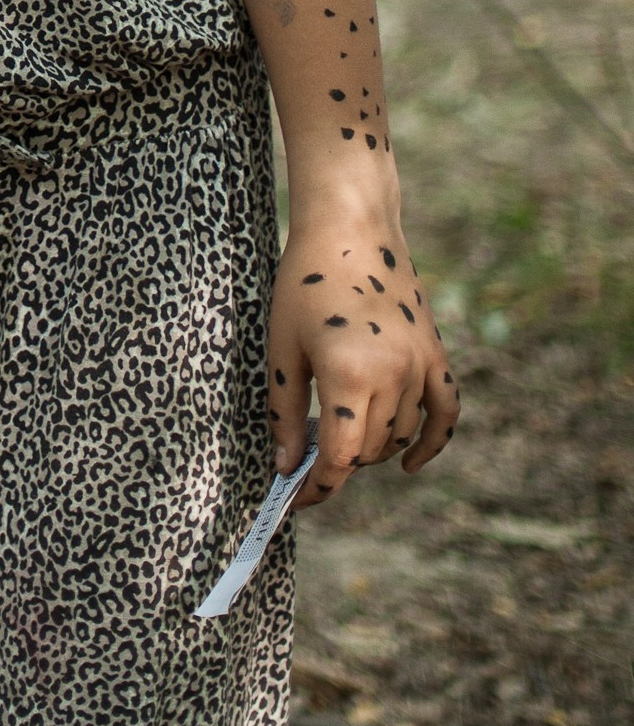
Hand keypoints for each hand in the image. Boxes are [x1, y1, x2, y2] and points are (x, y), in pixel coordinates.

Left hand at [269, 212, 458, 508]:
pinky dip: (432, 441)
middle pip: (371, 449)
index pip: (342, 458)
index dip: (318, 487)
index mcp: (349, 374)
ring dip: (372, 448)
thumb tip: (288, 466)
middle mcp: (393, 375)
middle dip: (339, 462)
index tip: (296, 499)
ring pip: (402, 433)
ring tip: (340, 439)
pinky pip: (445, 410)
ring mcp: (419, 364)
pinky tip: (409, 462)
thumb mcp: (282, 347)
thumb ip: (286, 412)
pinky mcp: (434, 352)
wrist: (350, 226)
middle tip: (307, 456)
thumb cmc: (304, 281)